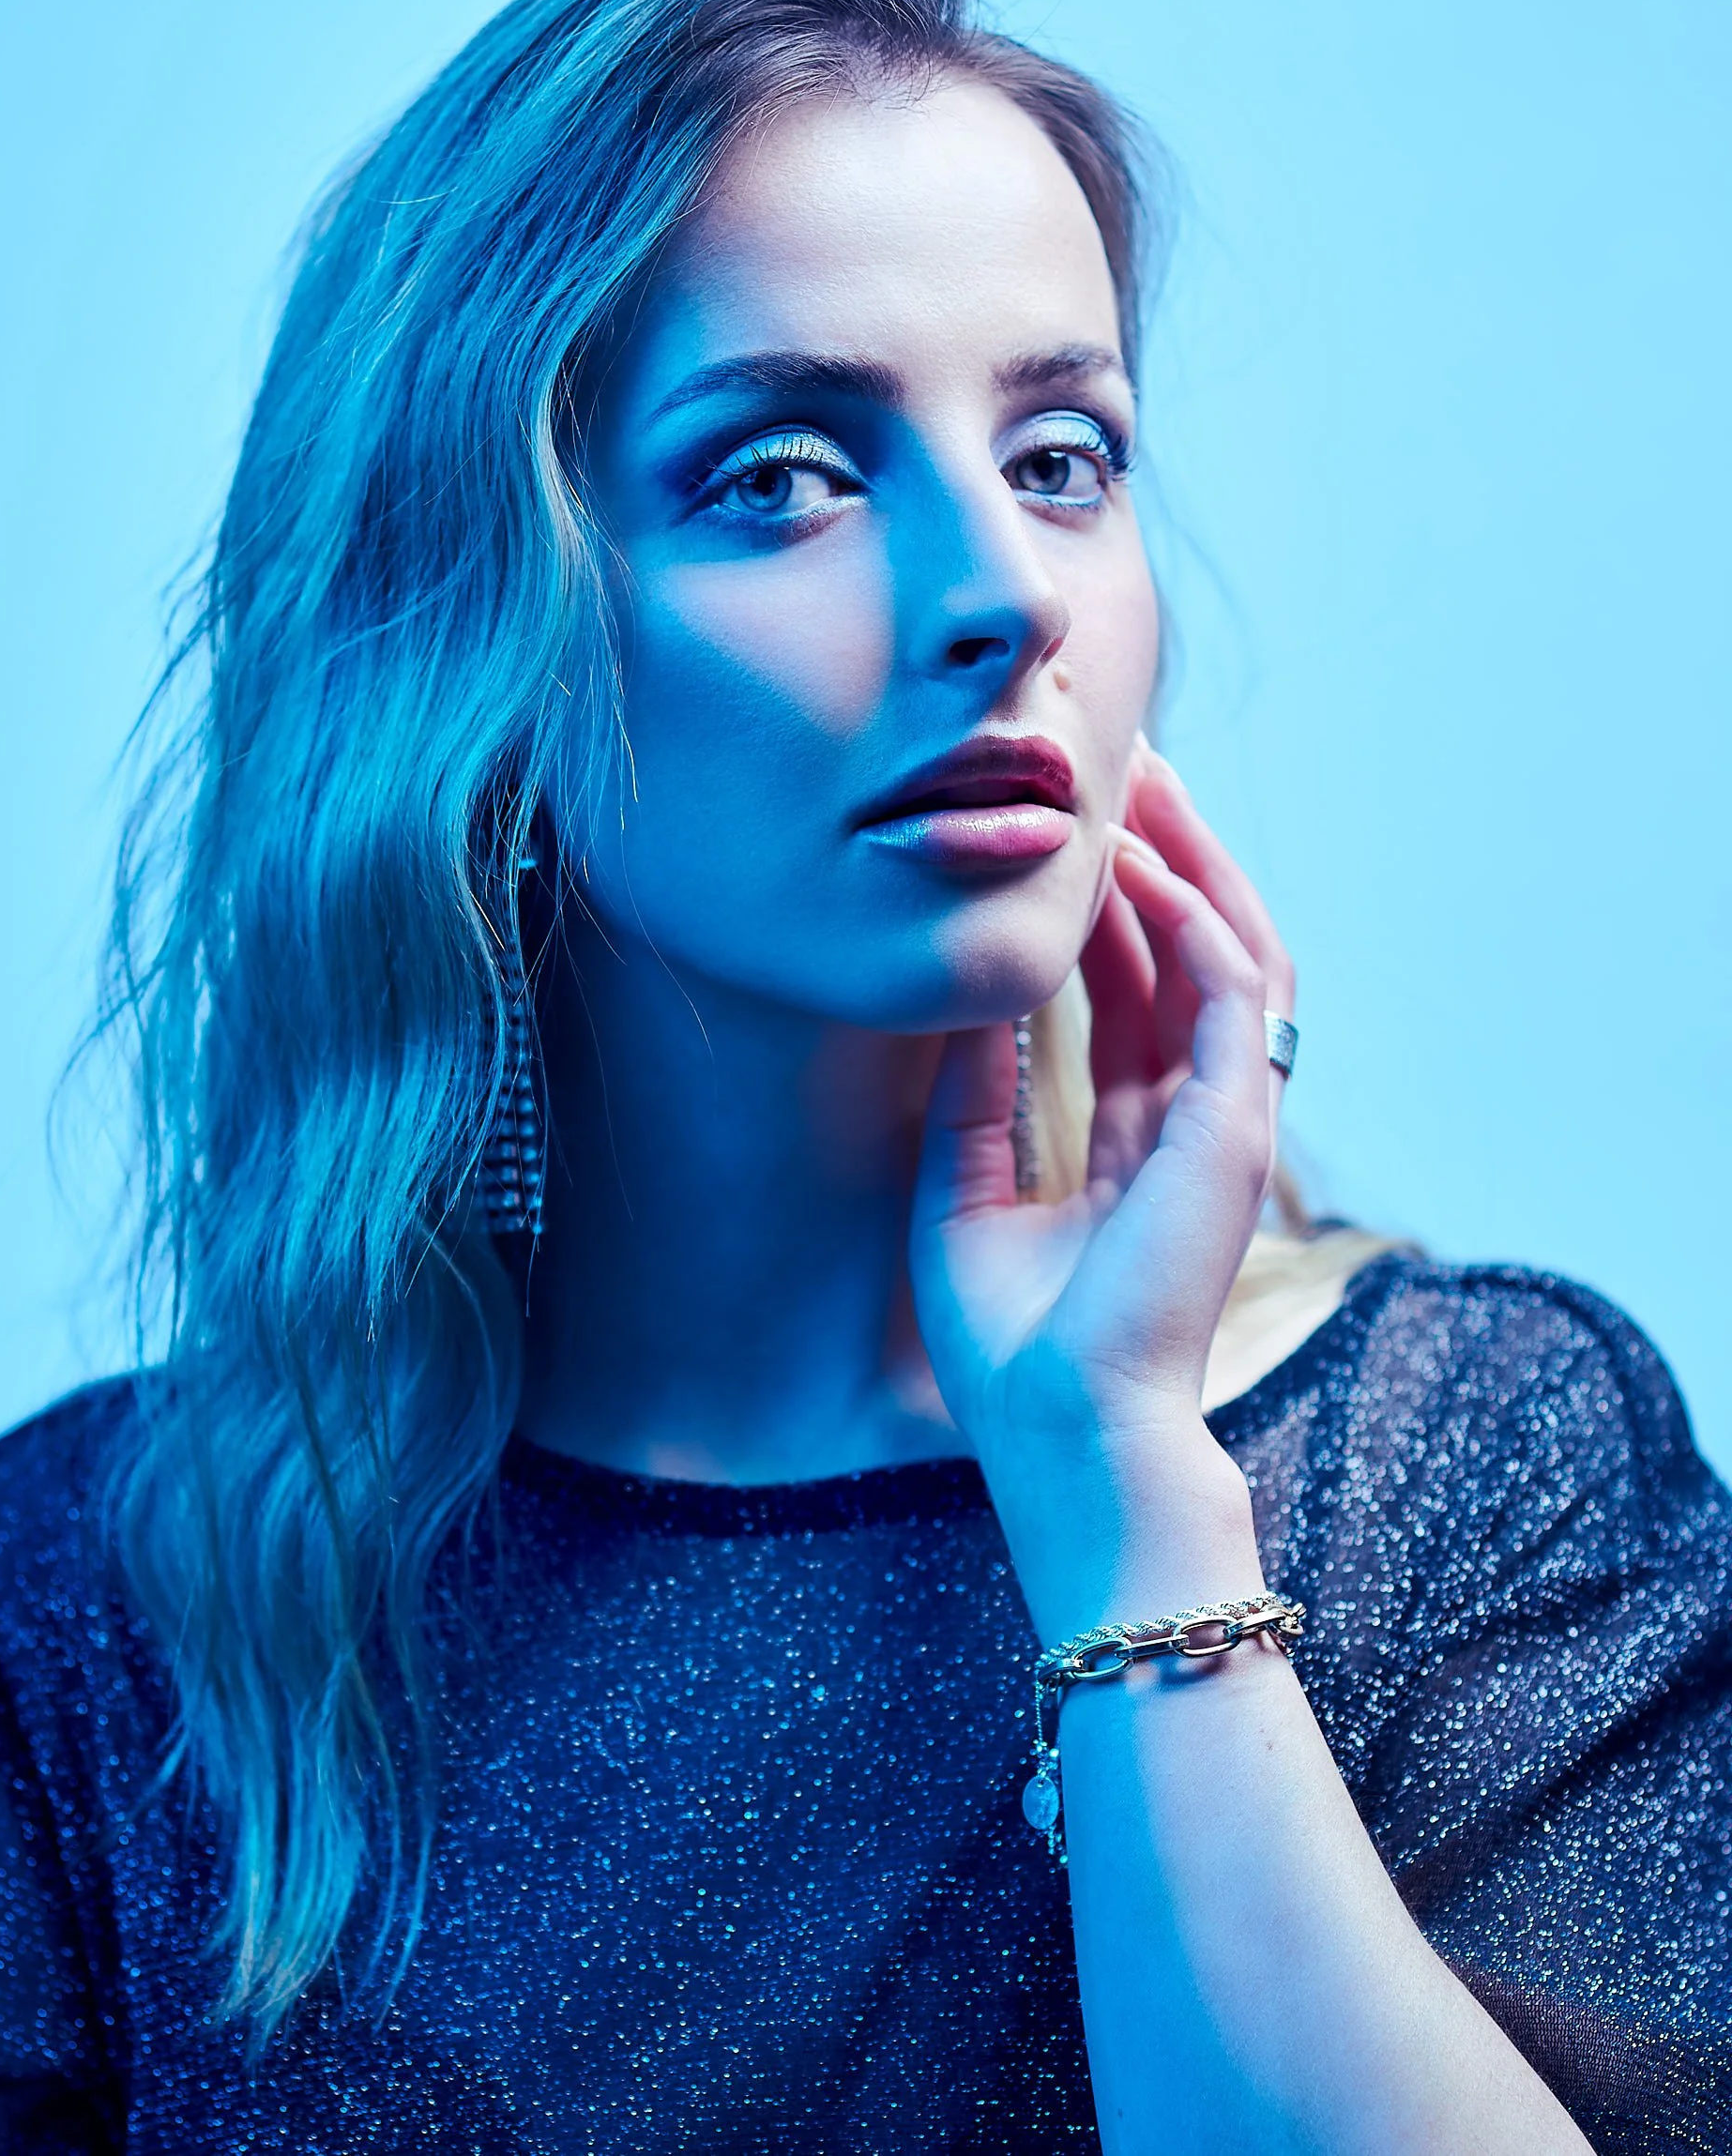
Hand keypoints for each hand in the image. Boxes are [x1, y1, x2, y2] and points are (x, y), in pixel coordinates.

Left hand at [908, 742, 1294, 1619]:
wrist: (1065, 1430)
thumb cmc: (1013, 1347)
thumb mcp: (966, 1193)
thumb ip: (977, 1095)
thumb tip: (968, 1000)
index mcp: (1131, 1144)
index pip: (1127, 998)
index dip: (1101, 914)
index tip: (1061, 836)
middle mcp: (1185, 1121)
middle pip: (1181, 958)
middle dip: (1153, 861)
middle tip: (1116, 770)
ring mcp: (1220, 1121)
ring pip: (1222, 954)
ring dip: (1185, 865)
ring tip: (1140, 782)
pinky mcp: (1234, 1125)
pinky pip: (1228, 990)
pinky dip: (1191, 918)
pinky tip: (1142, 864)